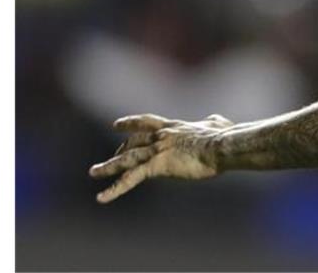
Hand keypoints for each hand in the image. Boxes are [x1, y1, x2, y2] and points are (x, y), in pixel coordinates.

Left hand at [89, 113, 233, 203]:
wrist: (222, 145)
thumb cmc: (224, 136)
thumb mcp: (217, 124)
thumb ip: (212, 121)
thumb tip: (215, 120)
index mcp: (174, 127)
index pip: (146, 123)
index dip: (130, 123)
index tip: (117, 124)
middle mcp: (161, 137)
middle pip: (133, 142)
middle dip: (120, 151)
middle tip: (111, 159)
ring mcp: (157, 151)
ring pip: (126, 159)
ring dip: (108, 166)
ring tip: (93, 172)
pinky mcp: (157, 166)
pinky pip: (130, 179)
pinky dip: (114, 189)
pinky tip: (101, 198)